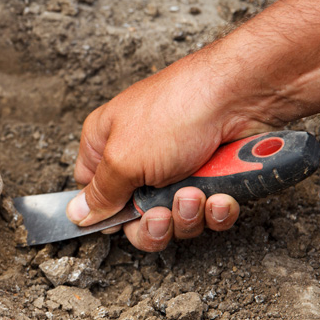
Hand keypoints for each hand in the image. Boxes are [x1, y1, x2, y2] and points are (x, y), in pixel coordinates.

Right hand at [66, 51, 270, 250]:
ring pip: (174, 219)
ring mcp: (176, 169)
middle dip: (152, 224)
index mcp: (105, 145)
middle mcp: (138, 158)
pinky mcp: (211, 177)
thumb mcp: (123, 159)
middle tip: (162, 214)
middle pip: (134, 217)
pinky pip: (207, 214)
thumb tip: (77, 214)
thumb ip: (99, 193)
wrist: (242, 95)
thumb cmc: (177, 110)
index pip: (91, 192)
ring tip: (195, 193)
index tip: (118, 222)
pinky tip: (219, 196)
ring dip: (186, 215)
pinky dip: (215, 211)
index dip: (104, 213)